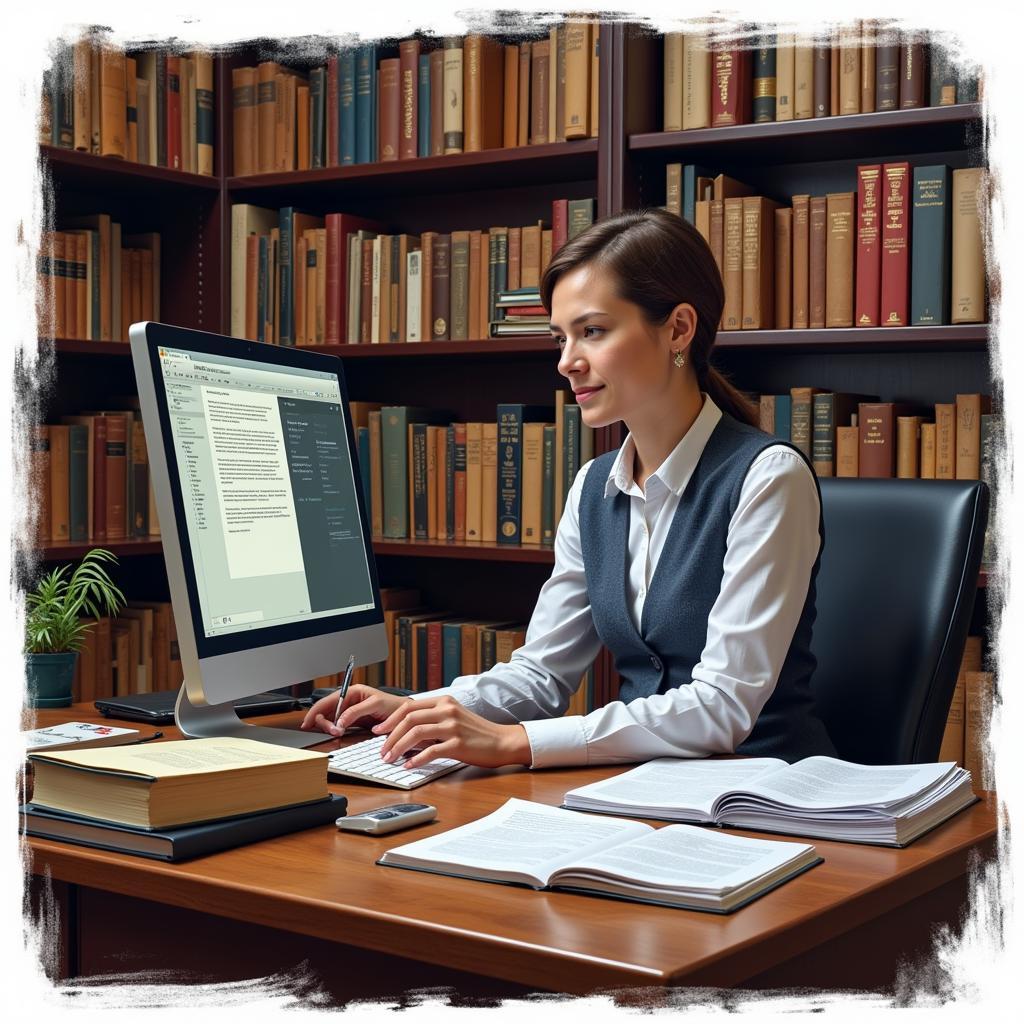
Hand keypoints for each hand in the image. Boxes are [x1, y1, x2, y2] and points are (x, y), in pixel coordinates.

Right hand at [299, 684, 407, 737]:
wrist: (405, 717)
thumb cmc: (393, 706)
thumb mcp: (375, 704)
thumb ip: (356, 711)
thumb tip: (340, 720)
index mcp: (352, 692)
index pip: (327, 701)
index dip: (316, 711)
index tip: (309, 723)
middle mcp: (348, 701)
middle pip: (325, 711)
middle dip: (324, 721)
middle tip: (333, 731)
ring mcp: (350, 712)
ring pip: (330, 719)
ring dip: (329, 727)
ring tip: (337, 733)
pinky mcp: (353, 722)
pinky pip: (338, 726)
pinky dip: (334, 730)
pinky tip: (337, 733)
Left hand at [372, 695, 532, 769]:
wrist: (502, 741)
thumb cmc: (476, 733)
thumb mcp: (454, 717)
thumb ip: (432, 720)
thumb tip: (405, 733)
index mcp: (444, 701)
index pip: (409, 706)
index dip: (390, 719)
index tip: (378, 731)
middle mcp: (447, 710)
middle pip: (408, 718)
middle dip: (390, 736)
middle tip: (381, 750)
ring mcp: (453, 726)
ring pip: (415, 733)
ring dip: (398, 747)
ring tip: (390, 759)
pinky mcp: (458, 744)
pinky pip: (430, 751)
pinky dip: (416, 759)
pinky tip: (409, 766)